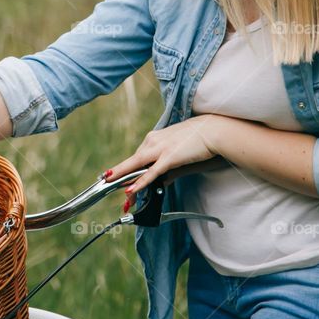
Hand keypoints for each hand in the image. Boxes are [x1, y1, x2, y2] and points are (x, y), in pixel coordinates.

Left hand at [104, 115, 219, 209]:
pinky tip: (131, 188)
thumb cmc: (197, 139)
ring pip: (136, 165)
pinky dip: (140, 181)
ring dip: (123, 177)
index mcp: (154, 138)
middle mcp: (153, 141)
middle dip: (119, 176)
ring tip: (109, 186)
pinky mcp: (170, 157)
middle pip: (132, 162)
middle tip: (106, 185)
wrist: (212, 130)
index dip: (125, 170)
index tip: (115, 179)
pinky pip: (152, 172)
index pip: (136, 157)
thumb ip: (166, 166)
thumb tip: (161, 181)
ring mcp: (161, 149)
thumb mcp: (176, 151)